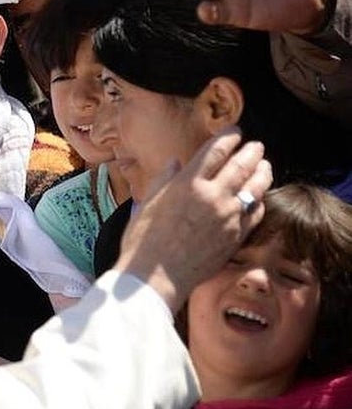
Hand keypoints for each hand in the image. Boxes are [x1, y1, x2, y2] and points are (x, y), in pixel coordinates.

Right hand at [116, 129, 272, 311]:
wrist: (156, 277)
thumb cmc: (143, 241)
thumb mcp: (147, 203)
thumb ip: (163, 180)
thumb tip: (175, 162)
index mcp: (187, 183)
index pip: (215, 151)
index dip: (228, 137)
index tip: (234, 131)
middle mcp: (212, 196)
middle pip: (241, 164)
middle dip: (251, 151)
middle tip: (255, 145)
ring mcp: (228, 217)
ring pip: (255, 187)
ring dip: (263, 172)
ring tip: (265, 165)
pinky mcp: (236, 237)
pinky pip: (255, 213)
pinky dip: (259, 200)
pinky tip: (257, 197)